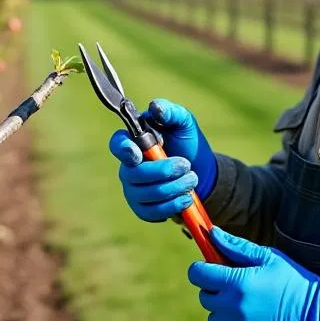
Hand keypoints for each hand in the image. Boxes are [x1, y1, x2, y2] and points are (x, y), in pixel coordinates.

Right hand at [109, 99, 216, 221]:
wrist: (201, 172)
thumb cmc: (187, 143)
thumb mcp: (184, 123)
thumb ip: (170, 112)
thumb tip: (155, 108)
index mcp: (134, 142)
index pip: (117, 144)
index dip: (124, 150)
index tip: (139, 154)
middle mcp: (128, 166)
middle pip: (134, 174)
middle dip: (163, 171)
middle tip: (187, 166)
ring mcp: (133, 189)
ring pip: (146, 194)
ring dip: (173, 188)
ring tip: (192, 180)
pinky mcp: (143, 208)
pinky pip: (151, 212)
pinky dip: (171, 206)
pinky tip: (186, 198)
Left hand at [187, 227, 319, 320]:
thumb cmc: (294, 284)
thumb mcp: (269, 258)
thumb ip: (236, 247)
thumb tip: (211, 234)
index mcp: (235, 282)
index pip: (197, 274)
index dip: (203, 270)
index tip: (212, 271)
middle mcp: (231, 307)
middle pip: (205, 297)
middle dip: (217, 292)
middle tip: (240, 290)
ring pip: (214, 319)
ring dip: (225, 314)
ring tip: (251, 310)